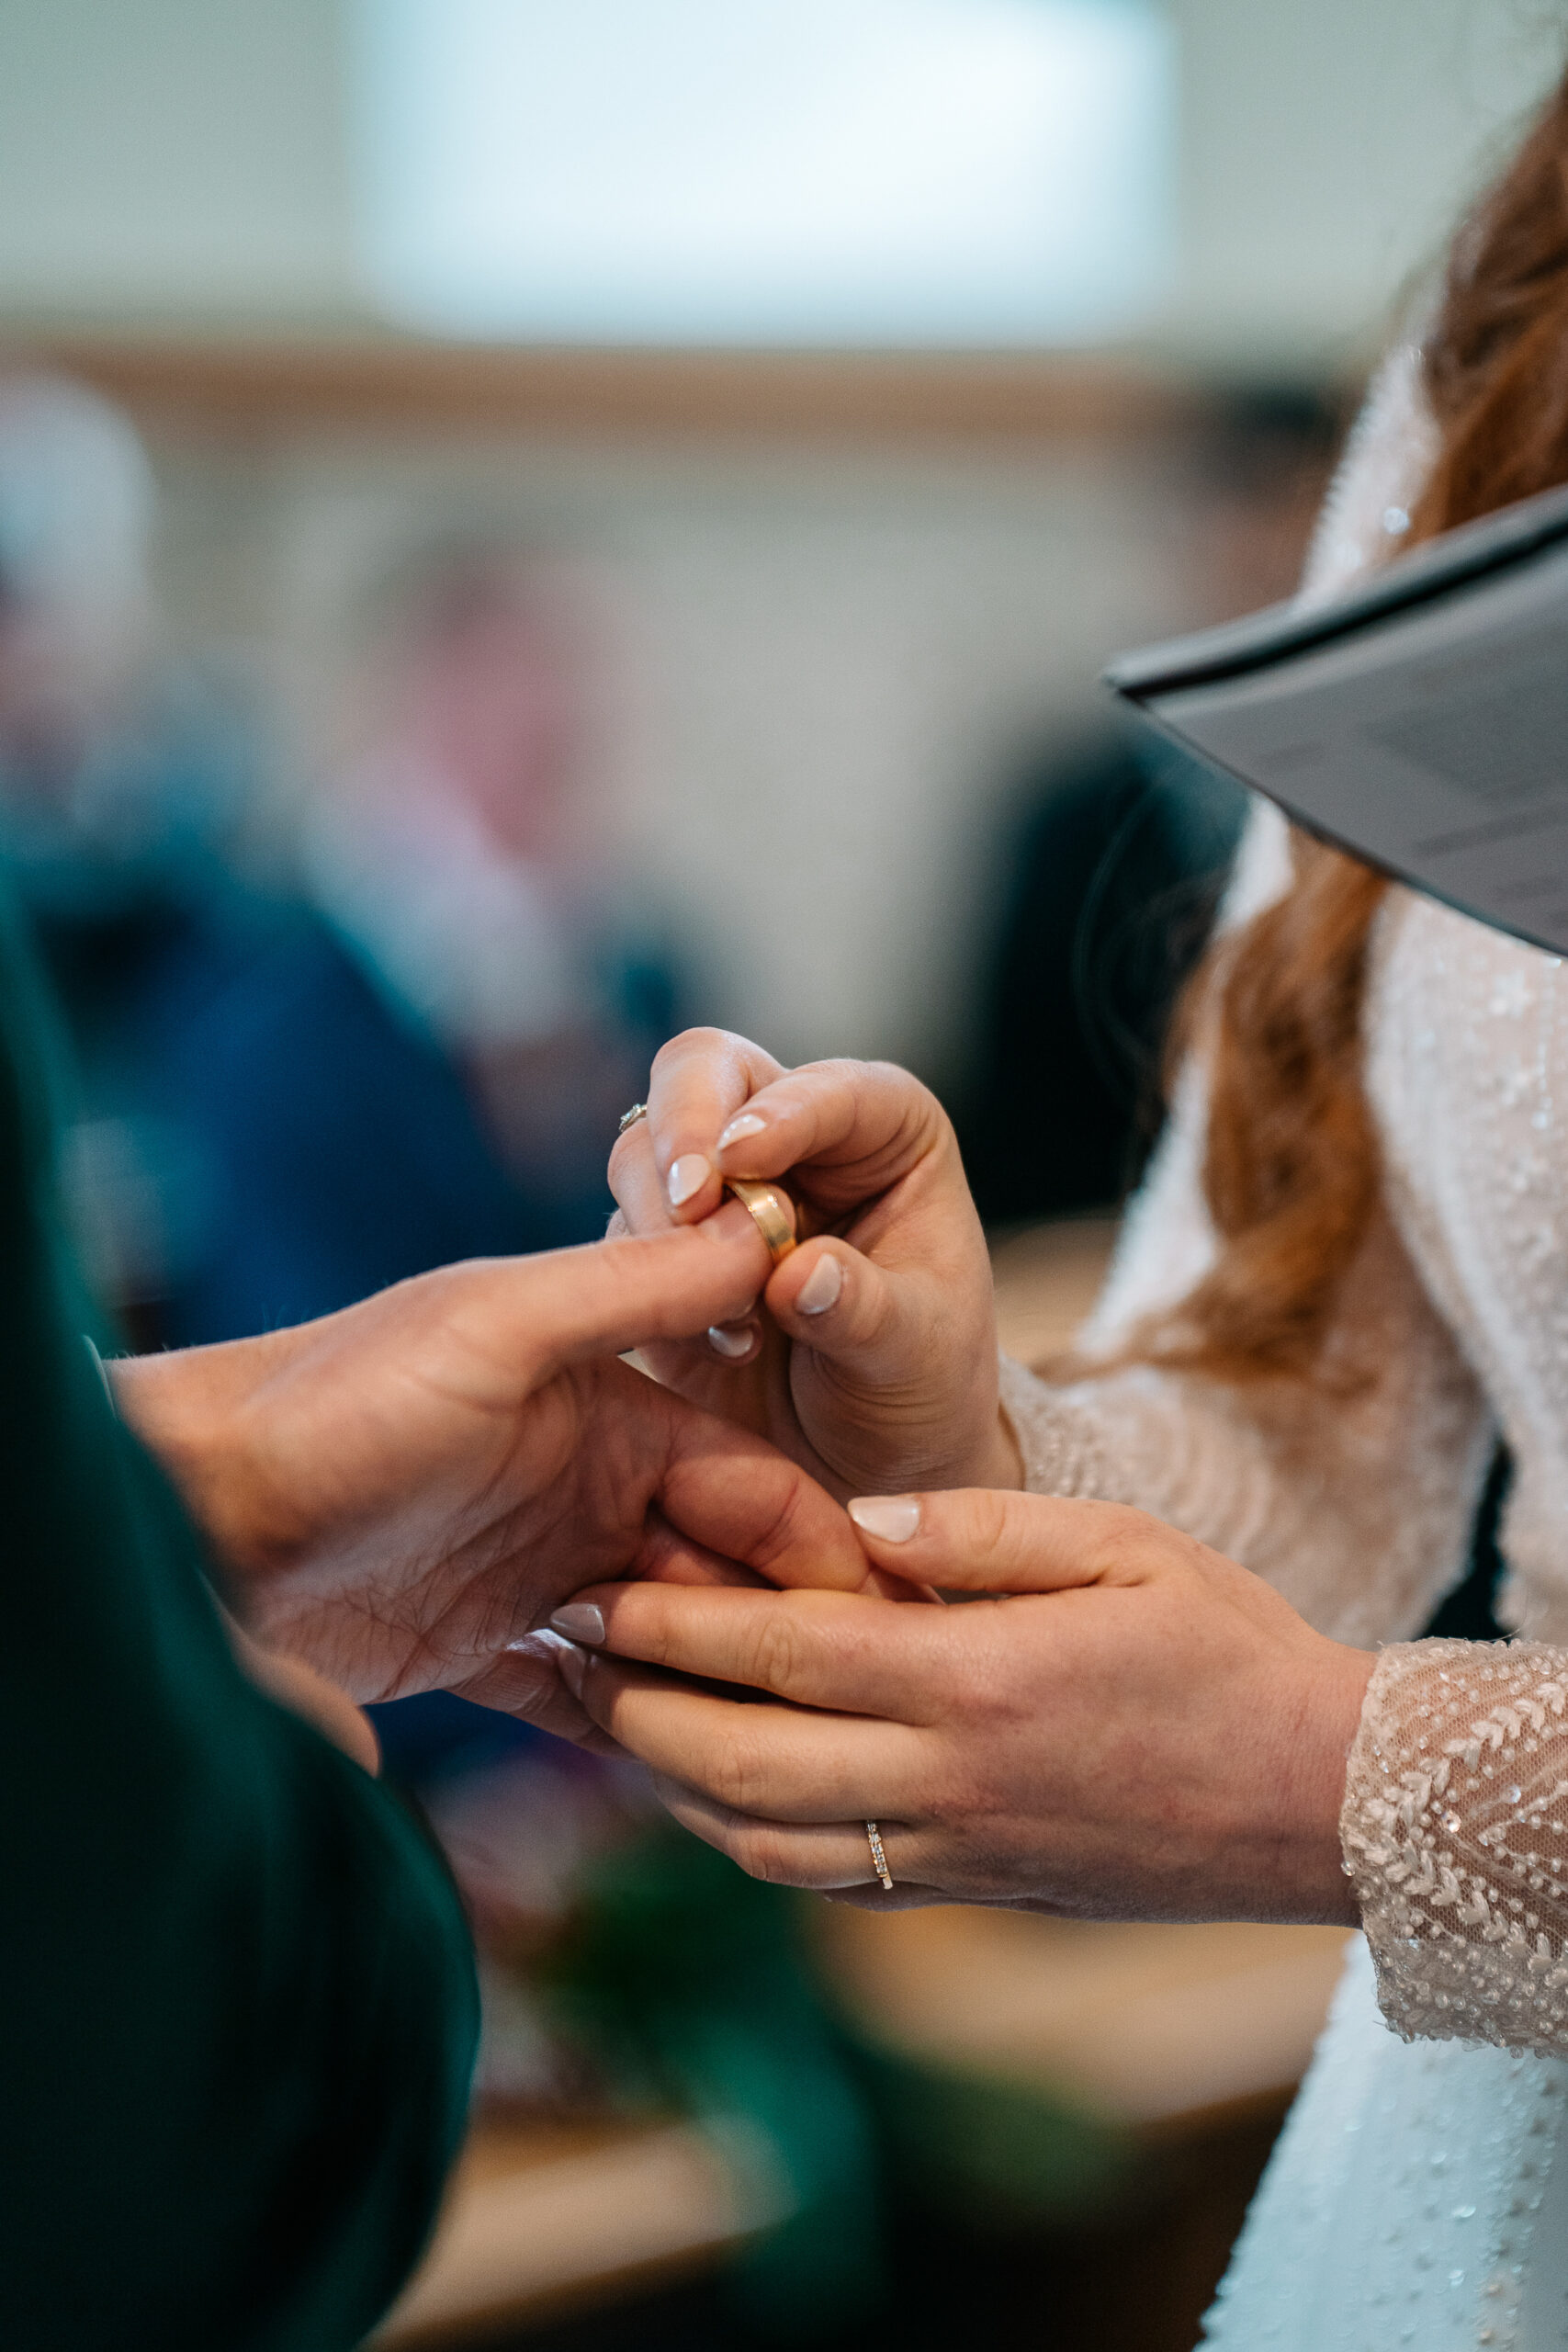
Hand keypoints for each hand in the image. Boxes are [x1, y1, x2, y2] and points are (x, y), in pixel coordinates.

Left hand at [110, 1207, 871, 1719]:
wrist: (193, 1509)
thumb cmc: (340, 1400)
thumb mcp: (499, 1324)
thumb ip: (631, 1287)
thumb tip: (764, 1231)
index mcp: (609, 1408)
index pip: (753, 1484)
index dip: (820, 1548)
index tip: (887, 1619)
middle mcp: (584, 1487)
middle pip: (722, 1572)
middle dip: (780, 1636)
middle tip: (846, 1720)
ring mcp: (536, 1569)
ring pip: (666, 1641)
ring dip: (714, 1691)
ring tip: (773, 1762)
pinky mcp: (479, 1644)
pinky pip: (584, 1698)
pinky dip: (631, 1730)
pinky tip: (678, 1773)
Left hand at [550, 1488, 1374, 1923]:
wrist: (1319, 1799)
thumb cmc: (1227, 1646)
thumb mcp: (1124, 1544)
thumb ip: (980, 1529)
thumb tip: (855, 1525)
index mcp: (979, 1681)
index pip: (784, 1652)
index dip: (671, 1625)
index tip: (590, 1589)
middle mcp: (949, 1781)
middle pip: (743, 1761)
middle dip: (635, 1709)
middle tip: (564, 1656)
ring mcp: (957, 1852)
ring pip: (766, 1841)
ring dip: (673, 1784)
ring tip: (612, 1719)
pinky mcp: (972, 1892)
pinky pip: (827, 1880)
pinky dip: (746, 1839)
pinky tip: (713, 1788)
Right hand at [609, 1028, 1017, 1498]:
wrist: (867, 1461)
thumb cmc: (920, 1386)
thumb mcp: (915, 1355)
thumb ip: (862, 1309)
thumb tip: (796, 1273)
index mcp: (881, 1128)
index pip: (827, 1086)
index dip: (783, 1111)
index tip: (743, 1156)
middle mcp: (792, 1133)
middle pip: (705, 1071)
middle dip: (684, 1128)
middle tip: (687, 1202)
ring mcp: (717, 1184)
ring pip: (644, 1147)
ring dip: (662, 1217)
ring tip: (729, 1315)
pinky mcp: (660, 1244)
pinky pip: (623, 1234)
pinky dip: (645, 1279)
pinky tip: (716, 1344)